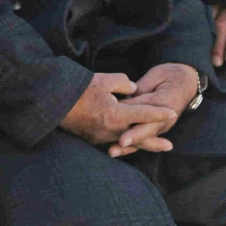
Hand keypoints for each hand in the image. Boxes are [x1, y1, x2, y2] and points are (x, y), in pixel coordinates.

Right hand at [59, 72, 176, 156]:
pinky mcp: (92, 138)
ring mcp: (101, 136)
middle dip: (155, 141)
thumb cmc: (78, 88)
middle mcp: (111, 129)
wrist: (52, 102)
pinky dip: (124, 142)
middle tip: (169, 146)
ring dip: (140, 143)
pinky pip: (112, 141)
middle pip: (138, 137)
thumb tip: (132, 89)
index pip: (143, 113)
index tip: (173, 112)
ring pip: (126, 142)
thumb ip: (122, 83)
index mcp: (116, 114)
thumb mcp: (103, 79)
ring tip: (153, 146)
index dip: (159, 113)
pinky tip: (127, 142)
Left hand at [110, 64, 200, 156]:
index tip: (120, 117)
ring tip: (113, 151)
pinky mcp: (157, 129)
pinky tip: (118, 152)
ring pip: (145, 138)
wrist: (186, 83)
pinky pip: (145, 139)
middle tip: (120, 143)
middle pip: (147, 128)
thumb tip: (126, 98)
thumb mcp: (157, 75)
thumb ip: (142, 88)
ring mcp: (162, 126)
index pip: (147, 109)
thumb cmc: (169, 76)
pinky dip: (132, 146)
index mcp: (165, 102)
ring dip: (129, 146)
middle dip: (133, 137)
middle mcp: (166, 118)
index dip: (133, 114)